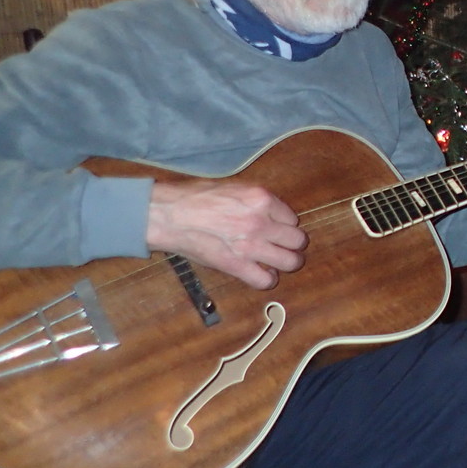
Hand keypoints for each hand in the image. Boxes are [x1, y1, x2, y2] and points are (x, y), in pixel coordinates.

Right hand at [145, 179, 307, 289]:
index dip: (284, 225)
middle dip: (292, 244)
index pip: (292, 218)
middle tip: (282, 246)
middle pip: (298, 240)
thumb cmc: (195, 198)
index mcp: (262, 199)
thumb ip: (256, 200)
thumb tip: (272, 211)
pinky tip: (261, 273)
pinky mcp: (236, 266)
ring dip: (287, 263)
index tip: (275, 228)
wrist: (168, 216)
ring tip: (278, 262)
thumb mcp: (233, 187)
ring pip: (290, 262)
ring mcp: (250, 246)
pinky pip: (265, 280)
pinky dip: (266, 279)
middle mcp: (261, 222)